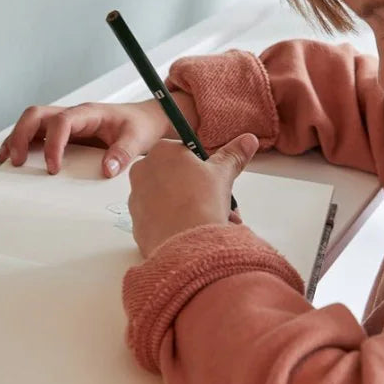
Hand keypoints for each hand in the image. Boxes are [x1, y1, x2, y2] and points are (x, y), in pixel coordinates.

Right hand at [0, 100, 173, 177]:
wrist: (146, 120)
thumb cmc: (140, 125)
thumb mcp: (138, 138)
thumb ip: (124, 153)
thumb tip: (107, 169)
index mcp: (88, 113)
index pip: (61, 122)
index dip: (54, 144)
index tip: (54, 168)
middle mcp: (72, 115)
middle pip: (36, 116)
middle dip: (21, 136)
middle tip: (18, 160)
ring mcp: (65, 124)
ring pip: (31, 123)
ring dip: (16, 139)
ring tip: (6, 159)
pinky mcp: (63, 134)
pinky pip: (36, 134)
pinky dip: (22, 144)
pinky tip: (13, 157)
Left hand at [127, 133, 257, 258]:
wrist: (185, 242)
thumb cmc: (201, 203)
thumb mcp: (223, 174)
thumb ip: (233, 156)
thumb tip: (247, 141)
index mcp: (161, 151)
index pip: (184, 153)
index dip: (203, 168)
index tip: (213, 180)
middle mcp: (142, 171)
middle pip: (175, 177)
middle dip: (199, 190)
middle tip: (218, 203)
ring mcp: (136, 197)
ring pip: (169, 199)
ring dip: (191, 208)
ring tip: (213, 221)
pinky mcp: (136, 221)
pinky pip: (159, 219)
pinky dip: (175, 223)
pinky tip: (194, 232)